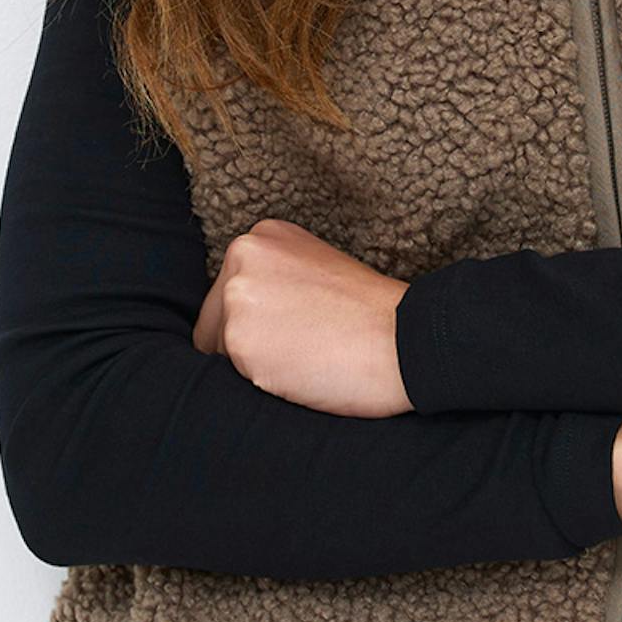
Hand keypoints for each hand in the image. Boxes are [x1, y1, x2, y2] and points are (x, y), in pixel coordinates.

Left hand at [192, 218, 410, 416]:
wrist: (406, 339)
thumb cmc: (372, 316)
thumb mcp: (316, 271)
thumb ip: (274, 280)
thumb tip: (240, 317)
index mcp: (262, 237)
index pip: (229, 296)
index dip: (262, 324)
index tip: (301, 328)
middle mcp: (241, 257)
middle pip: (216, 322)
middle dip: (251, 344)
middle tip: (305, 346)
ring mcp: (237, 297)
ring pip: (220, 353)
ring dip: (254, 367)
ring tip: (305, 357)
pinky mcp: (237, 340)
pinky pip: (231, 378)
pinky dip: (261, 385)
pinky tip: (301, 371)